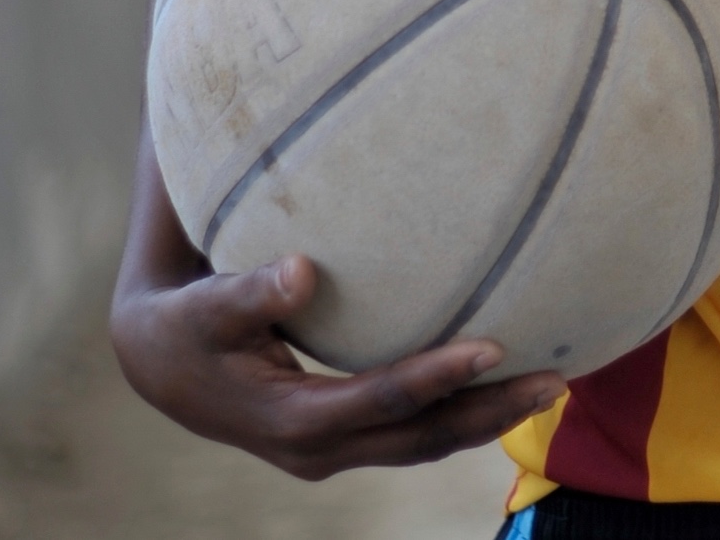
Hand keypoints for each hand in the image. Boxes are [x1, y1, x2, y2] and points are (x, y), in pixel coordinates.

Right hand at [111, 253, 564, 478]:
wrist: (162, 365)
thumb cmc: (186, 324)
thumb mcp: (205, 307)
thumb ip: (248, 292)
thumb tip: (302, 271)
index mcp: (292, 421)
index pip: (381, 402)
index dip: (437, 377)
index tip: (494, 345)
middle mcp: (320, 448)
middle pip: (421, 437)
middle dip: (489, 412)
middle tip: (556, 379)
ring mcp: (336, 448)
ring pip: (425, 442)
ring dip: (487, 417)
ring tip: (553, 383)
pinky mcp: (346, 434)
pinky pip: (415, 429)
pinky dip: (461, 410)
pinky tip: (505, 379)